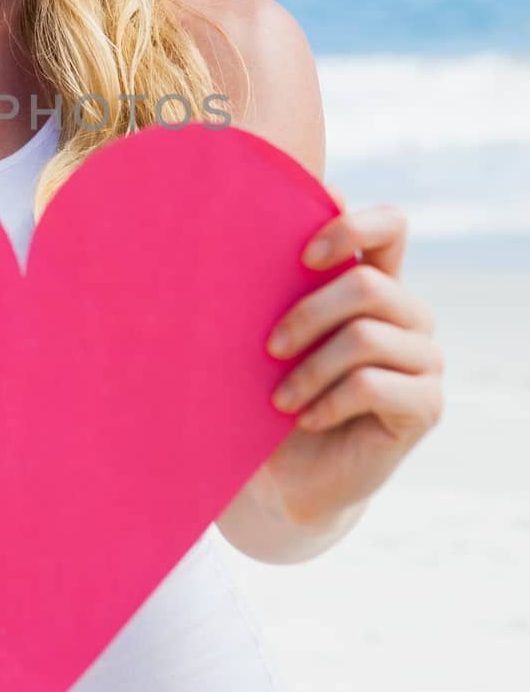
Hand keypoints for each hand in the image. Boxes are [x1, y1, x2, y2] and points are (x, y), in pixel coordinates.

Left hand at [261, 189, 445, 526]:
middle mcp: (409, 316)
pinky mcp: (427, 405)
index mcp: (376, 284)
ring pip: (364, 337)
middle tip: (269, 349)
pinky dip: (327, 401)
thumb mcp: (270, 336)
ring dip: (309, 370)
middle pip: (368, 285)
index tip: (303, 258)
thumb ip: (278, 283)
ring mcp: (424, 360)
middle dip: (307, 315)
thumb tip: (264, 215)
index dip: (352, 228)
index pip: (391, 226)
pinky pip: (372, 385)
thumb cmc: (271, 396)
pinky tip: (307, 419)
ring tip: (280, 400)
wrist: (286, 476)